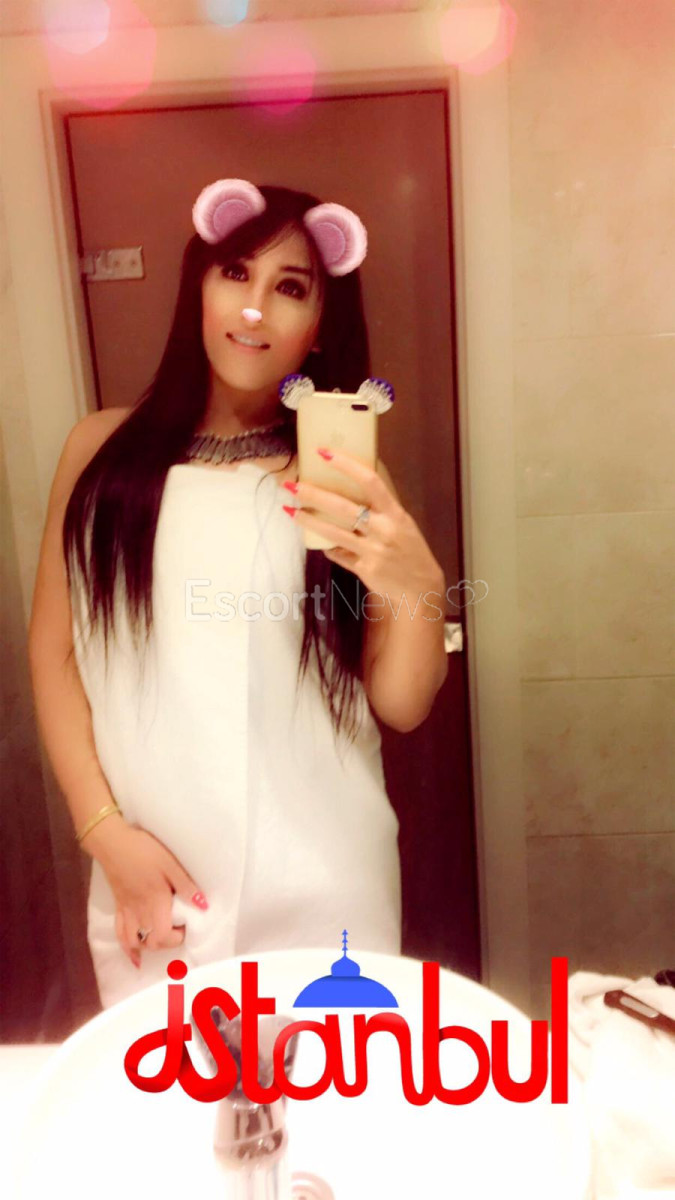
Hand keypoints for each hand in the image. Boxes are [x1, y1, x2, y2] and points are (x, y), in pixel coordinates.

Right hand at [92, 822, 208, 968]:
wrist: (112, 842)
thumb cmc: (144, 850)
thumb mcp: (170, 863)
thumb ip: (185, 886)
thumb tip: (203, 906)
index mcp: (155, 902)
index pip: (164, 936)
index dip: (176, 938)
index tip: (185, 924)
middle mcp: (139, 912)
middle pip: (150, 942)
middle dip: (166, 942)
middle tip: (176, 928)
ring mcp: (126, 910)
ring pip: (133, 942)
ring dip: (147, 946)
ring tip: (159, 938)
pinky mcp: (117, 906)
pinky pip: (119, 933)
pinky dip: (127, 947)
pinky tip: (135, 955)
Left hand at [282, 449, 444, 606]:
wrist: (421, 586)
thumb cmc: (410, 550)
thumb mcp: (402, 524)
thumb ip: (380, 509)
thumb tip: (350, 490)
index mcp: (395, 513)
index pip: (370, 481)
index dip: (346, 465)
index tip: (324, 453)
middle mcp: (384, 530)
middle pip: (343, 507)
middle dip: (314, 494)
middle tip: (292, 485)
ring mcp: (373, 551)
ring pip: (333, 532)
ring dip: (308, 521)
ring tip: (289, 510)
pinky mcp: (364, 569)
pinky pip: (338, 554)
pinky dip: (328, 547)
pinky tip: (317, 542)